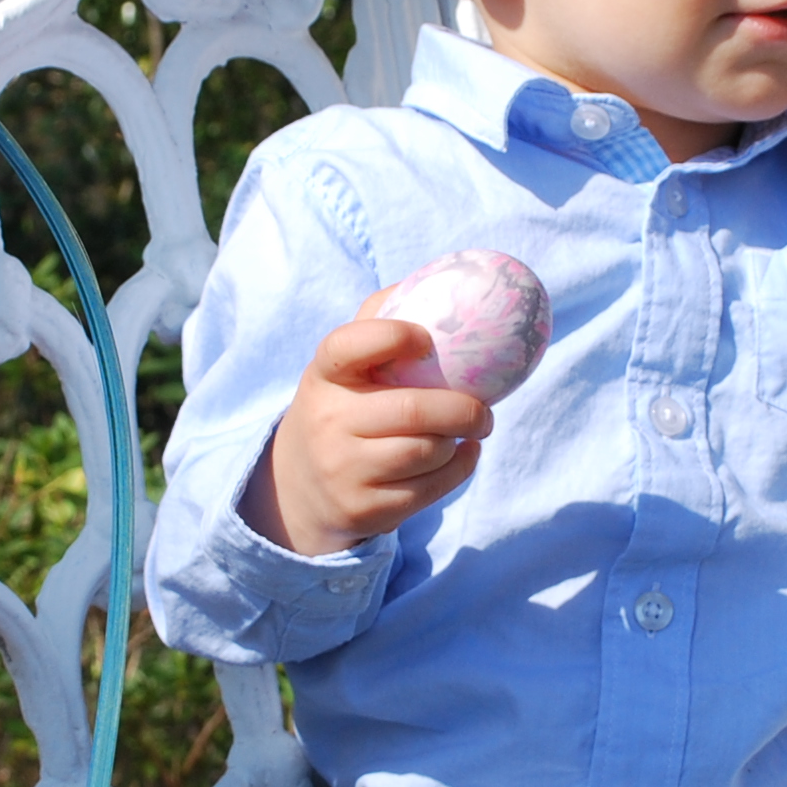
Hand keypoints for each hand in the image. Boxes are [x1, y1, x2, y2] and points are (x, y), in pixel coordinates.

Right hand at [243, 296, 498, 554]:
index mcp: (324, 375)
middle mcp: (328, 422)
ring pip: (426, 452)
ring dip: (458, 439)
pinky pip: (430, 489)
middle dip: (463, 408)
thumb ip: (380, 321)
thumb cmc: (343, 407)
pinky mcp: (364, 509)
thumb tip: (440, 277)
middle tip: (484, 408)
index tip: (426, 338)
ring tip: (468, 430)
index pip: (348, 346)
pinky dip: (459, 468)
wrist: (301, 488)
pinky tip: (462, 453)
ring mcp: (343, 469)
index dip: (392, 336)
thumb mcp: (343, 367)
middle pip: (412, 411)